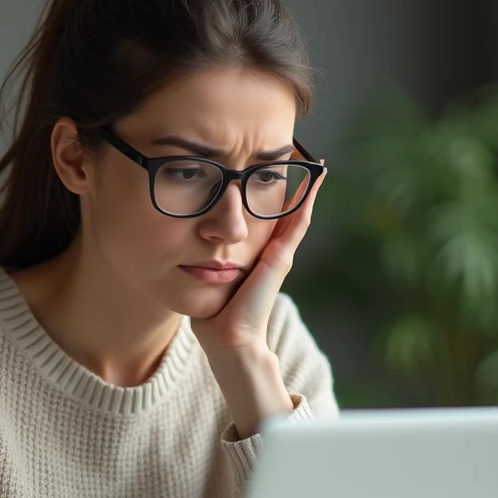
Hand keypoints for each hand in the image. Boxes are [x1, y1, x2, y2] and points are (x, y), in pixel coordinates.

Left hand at [192, 168, 325, 353]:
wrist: (229, 337)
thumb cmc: (215, 314)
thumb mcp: (210, 278)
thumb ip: (204, 262)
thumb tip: (182, 248)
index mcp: (257, 257)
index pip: (267, 221)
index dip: (272, 198)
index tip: (272, 173)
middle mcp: (272, 254)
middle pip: (285, 214)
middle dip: (293, 187)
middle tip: (300, 159)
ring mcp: (280, 255)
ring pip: (296, 214)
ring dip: (307, 189)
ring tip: (316, 164)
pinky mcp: (281, 258)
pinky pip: (297, 223)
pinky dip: (307, 201)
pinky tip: (315, 180)